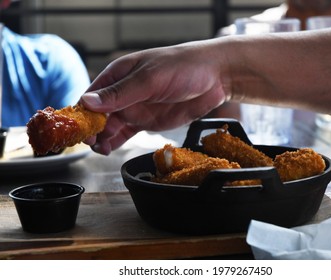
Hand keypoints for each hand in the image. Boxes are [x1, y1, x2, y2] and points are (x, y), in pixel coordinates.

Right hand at [80, 41, 227, 154]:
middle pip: (98, 114)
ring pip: (110, 126)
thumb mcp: (150, 78)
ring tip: (100, 149)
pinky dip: (115, 142)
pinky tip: (108, 149)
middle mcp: (124, 92)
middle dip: (91, 129)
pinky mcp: (147, 121)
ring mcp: (135, 108)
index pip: (92, 95)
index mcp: (119, 74)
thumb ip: (121, 93)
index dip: (82, 112)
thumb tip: (88, 102)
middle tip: (90, 143)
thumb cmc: (183, 67)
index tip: (78, 128)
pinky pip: (125, 133)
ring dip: (102, 138)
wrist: (215, 77)